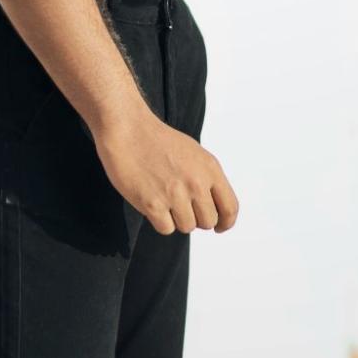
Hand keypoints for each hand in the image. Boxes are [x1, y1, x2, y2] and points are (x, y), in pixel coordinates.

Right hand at [91, 107, 238, 234]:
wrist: (128, 129)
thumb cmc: (158, 140)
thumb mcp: (194, 153)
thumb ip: (207, 178)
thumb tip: (213, 207)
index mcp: (210, 169)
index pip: (230, 207)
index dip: (226, 222)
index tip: (219, 228)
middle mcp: (196, 183)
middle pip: (208, 221)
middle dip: (196, 218)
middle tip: (181, 207)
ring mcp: (175, 194)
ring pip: (187, 227)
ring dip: (177, 219)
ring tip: (164, 199)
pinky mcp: (153, 204)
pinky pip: (166, 229)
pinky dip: (160, 221)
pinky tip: (152, 203)